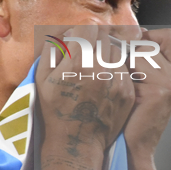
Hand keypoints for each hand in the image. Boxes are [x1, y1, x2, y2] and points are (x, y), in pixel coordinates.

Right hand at [36, 25, 134, 156]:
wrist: (76, 141)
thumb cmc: (55, 110)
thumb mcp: (42, 77)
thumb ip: (53, 49)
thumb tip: (66, 33)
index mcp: (79, 61)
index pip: (89, 28)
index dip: (83, 32)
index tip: (80, 39)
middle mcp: (101, 67)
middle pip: (105, 38)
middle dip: (96, 42)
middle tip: (88, 54)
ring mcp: (118, 80)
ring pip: (117, 52)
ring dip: (108, 55)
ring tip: (97, 69)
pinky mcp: (127, 91)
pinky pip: (125, 70)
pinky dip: (117, 72)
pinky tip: (105, 83)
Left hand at [122, 27, 170, 160]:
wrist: (131, 149)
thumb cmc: (127, 117)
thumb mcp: (137, 85)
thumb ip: (138, 62)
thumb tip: (125, 35)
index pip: (167, 36)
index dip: (146, 38)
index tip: (128, 52)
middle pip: (148, 43)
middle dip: (128, 53)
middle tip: (119, 74)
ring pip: (139, 52)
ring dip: (123, 65)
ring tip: (120, 86)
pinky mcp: (161, 91)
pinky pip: (133, 67)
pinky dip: (121, 78)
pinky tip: (121, 95)